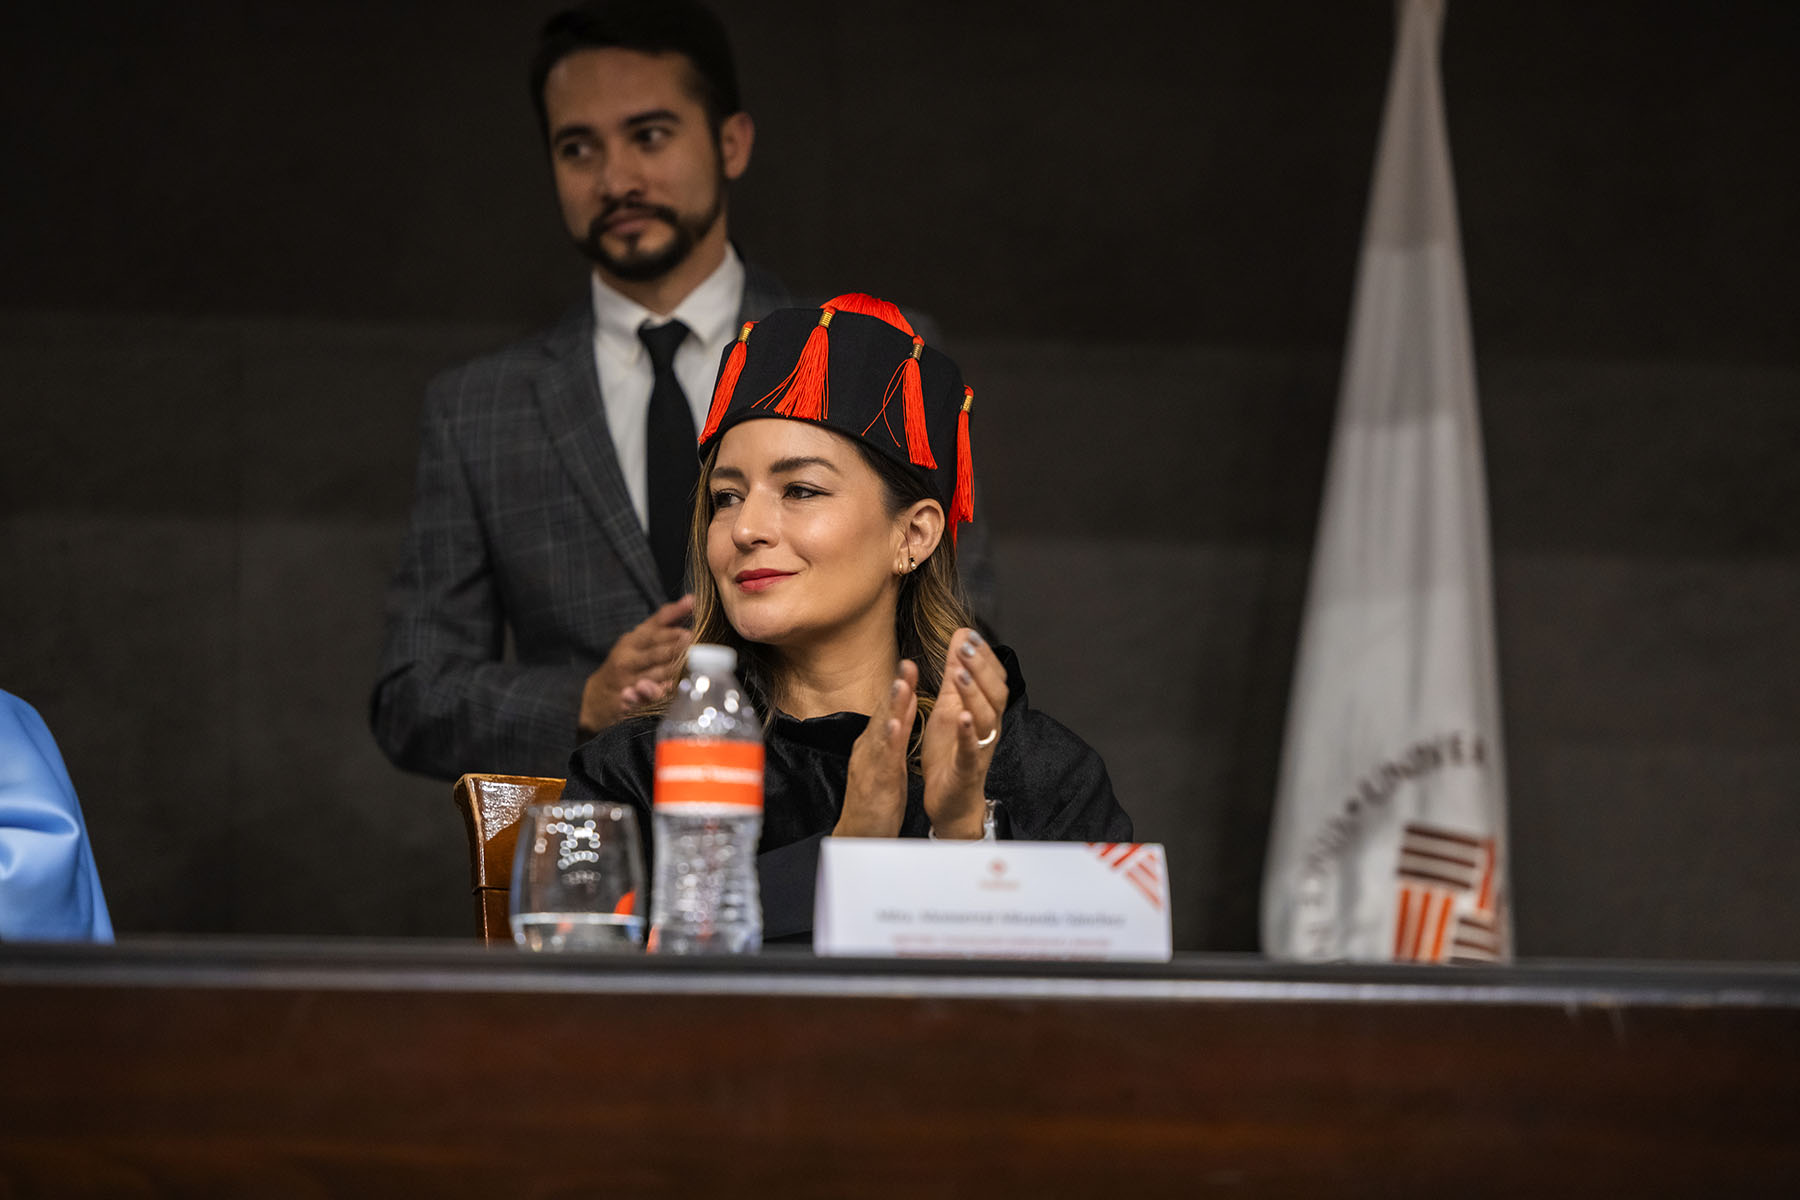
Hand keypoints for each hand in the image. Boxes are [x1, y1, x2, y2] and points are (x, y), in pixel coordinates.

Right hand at [578, 595, 694, 733]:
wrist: (597, 695)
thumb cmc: (628, 660)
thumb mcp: (641, 638)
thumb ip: (665, 620)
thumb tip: (692, 599)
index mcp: (633, 640)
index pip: (654, 630)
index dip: (672, 624)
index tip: (690, 616)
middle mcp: (628, 658)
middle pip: (655, 652)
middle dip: (673, 646)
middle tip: (690, 639)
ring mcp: (626, 680)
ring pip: (654, 674)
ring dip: (671, 670)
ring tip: (688, 664)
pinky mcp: (626, 701)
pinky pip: (645, 697)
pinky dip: (657, 692)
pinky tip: (669, 688)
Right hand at [835, 660, 918, 837]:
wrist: (860, 834)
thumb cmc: (874, 800)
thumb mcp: (888, 762)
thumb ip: (895, 735)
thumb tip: (902, 708)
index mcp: (872, 745)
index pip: (886, 711)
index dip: (899, 687)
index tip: (910, 665)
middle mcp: (868, 750)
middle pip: (883, 714)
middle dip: (896, 688)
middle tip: (907, 663)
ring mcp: (869, 765)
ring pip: (881, 731)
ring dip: (891, 707)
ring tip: (901, 685)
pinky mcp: (875, 783)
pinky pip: (882, 760)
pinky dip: (888, 741)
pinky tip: (894, 726)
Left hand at [921, 628, 1007, 837]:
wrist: (950, 799)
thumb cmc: (950, 751)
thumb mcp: (948, 705)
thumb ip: (955, 673)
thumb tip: (960, 635)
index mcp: (985, 710)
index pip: (993, 677)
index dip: (984, 656)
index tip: (969, 634)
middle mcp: (989, 727)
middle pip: (994, 693)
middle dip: (980, 667)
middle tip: (965, 646)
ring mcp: (981, 748)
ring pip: (986, 718)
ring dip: (974, 694)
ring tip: (960, 674)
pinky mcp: (967, 769)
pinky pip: (972, 750)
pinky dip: (969, 733)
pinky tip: (963, 717)